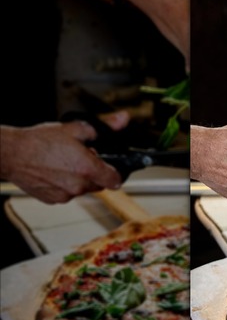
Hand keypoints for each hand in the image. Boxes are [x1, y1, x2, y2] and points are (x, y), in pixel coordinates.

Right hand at [0, 113, 129, 203]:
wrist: (11, 153)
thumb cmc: (40, 141)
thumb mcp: (75, 128)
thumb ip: (105, 126)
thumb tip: (123, 119)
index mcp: (88, 169)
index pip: (115, 181)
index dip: (115, 173)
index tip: (111, 168)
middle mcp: (79, 186)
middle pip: (99, 185)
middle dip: (94, 173)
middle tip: (80, 159)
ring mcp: (65, 195)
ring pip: (82, 189)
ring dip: (78, 180)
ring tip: (63, 164)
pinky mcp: (52, 200)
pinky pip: (66, 194)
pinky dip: (63, 185)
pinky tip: (53, 172)